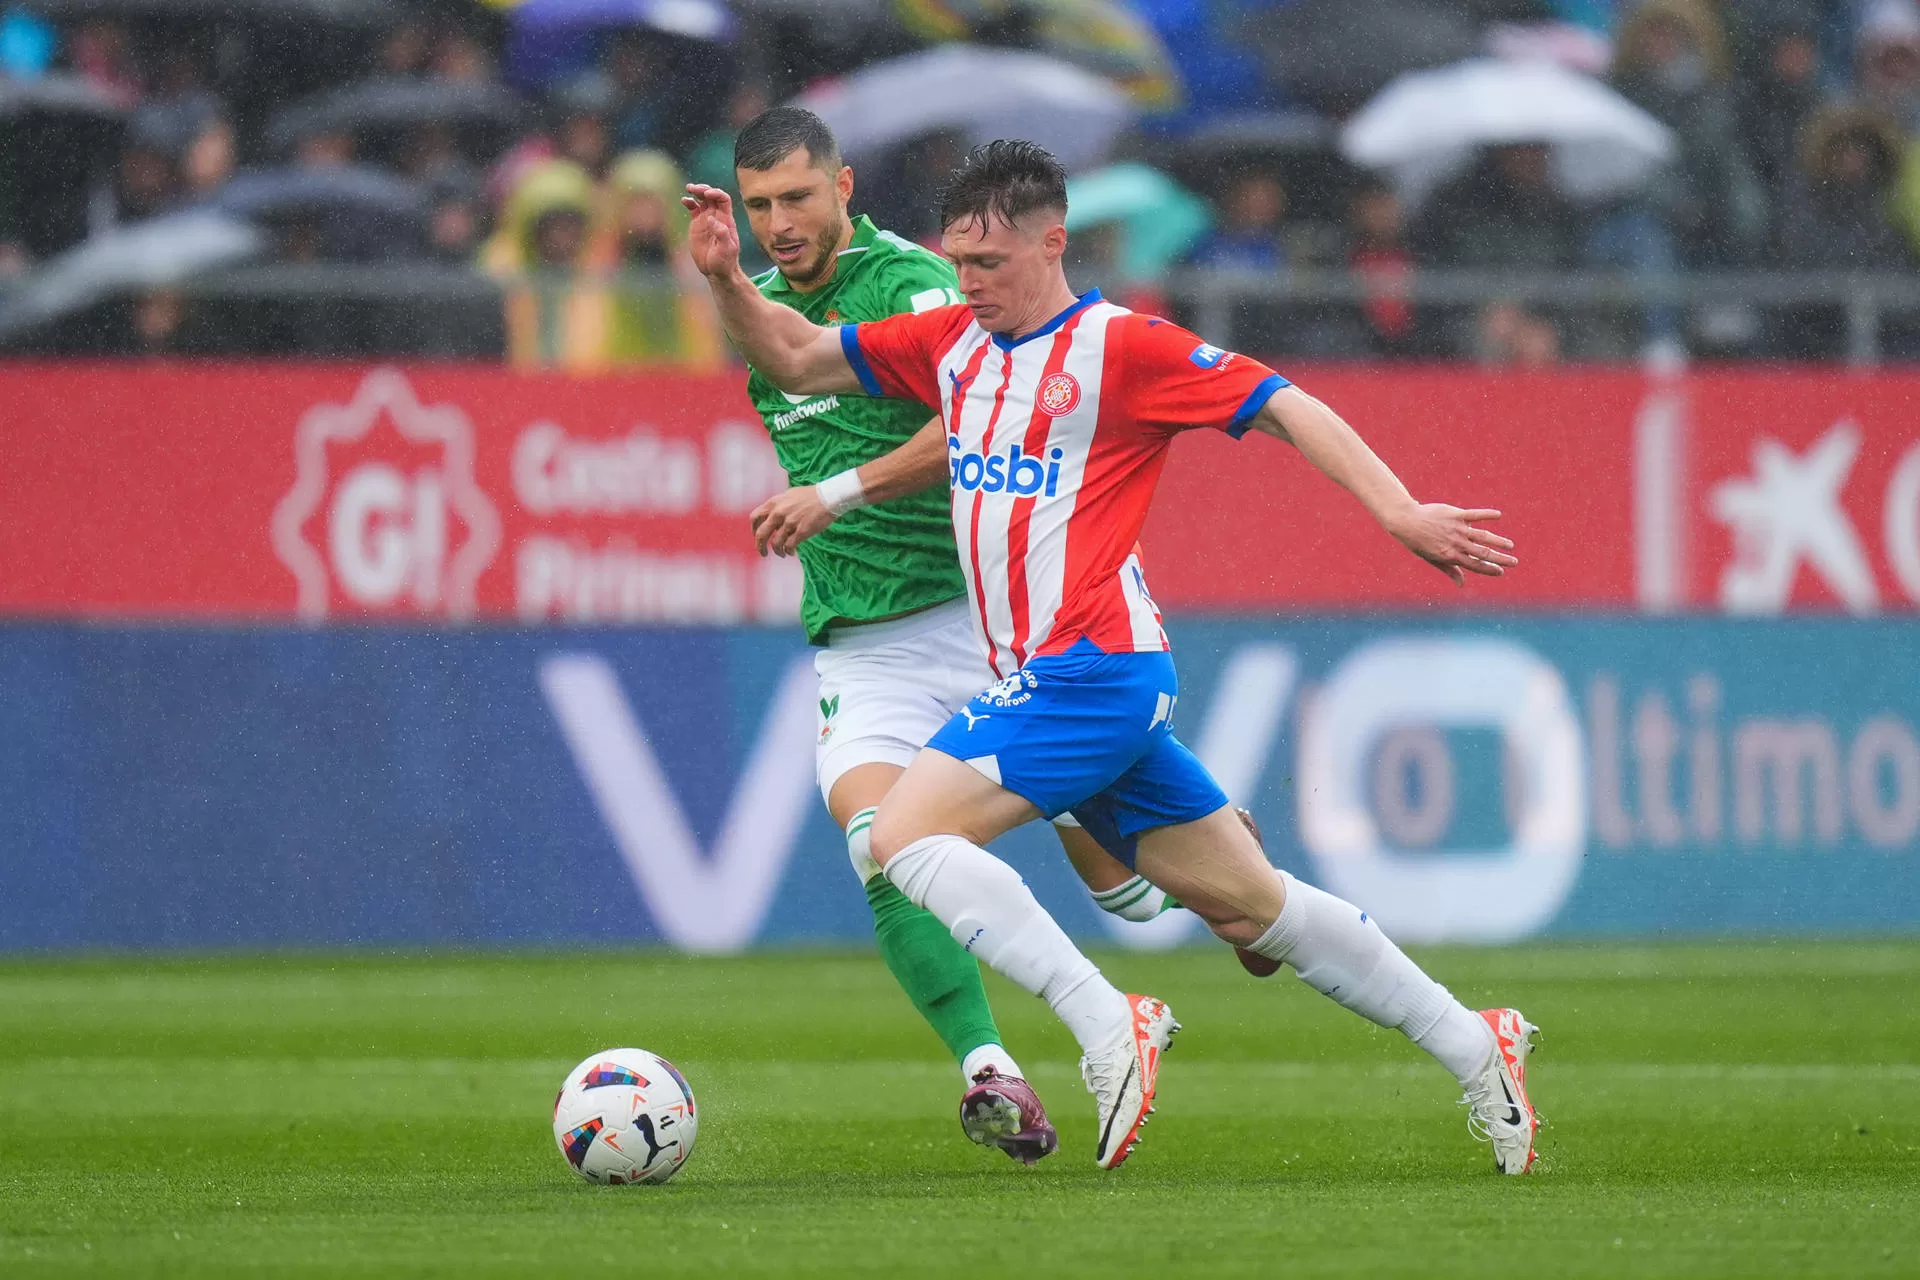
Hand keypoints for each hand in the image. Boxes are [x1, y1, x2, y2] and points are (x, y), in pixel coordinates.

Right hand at [680, 184, 740, 277]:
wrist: (716, 271)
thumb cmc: (725, 262)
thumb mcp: (726, 249)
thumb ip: (721, 233)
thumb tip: (710, 218)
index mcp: (726, 220)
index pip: (723, 199)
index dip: (716, 193)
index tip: (707, 194)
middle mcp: (717, 217)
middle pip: (712, 196)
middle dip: (704, 189)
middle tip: (693, 188)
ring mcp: (707, 219)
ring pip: (702, 199)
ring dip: (696, 192)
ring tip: (689, 188)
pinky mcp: (697, 224)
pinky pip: (693, 208)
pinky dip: (689, 202)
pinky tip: (684, 200)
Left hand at [751, 485, 837, 556]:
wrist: (828, 497)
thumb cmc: (811, 496)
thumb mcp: (789, 495)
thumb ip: (778, 505)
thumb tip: (771, 517)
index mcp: (774, 502)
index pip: (755, 517)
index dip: (754, 529)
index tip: (757, 536)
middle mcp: (779, 512)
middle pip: (761, 533)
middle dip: (760, 546)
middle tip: (763, 552)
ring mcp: (790, 522)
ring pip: (776, 543)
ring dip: (777, 551)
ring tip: (781, 553)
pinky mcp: (801, 531)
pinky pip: (789, 546)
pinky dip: (788, 551)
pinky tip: (791, 552)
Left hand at [1385, 505, 1516, 586]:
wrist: (1408, 522)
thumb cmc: (1419, 543)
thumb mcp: (1433, 559)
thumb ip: (1450, 570)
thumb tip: (1462, 585)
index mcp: (1451, 556)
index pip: (1475, 565)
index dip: (1489, 569)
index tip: (1501, 571)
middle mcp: (1456, 543)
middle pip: (1483, 553)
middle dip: (1500, 558)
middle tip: (1514, 562)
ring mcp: (1457, 528)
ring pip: (1482, 536)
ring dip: (1498, 541)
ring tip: (1510, 545)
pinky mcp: (1456, 514)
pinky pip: (1474, 515)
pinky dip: (1487, 514)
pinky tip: (1498, 515)